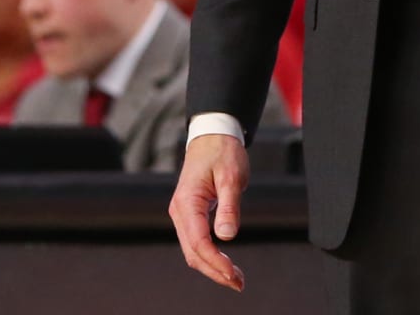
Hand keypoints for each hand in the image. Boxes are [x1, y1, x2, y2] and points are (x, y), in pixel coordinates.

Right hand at [168, 134, 249, 292]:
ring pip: (193, 250)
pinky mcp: (190, 214)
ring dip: (212, 266)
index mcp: (187, 202)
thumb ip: (229, 207)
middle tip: (239, 283)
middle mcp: (180, 211)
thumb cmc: (222, 151)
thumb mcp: (231, 177)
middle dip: (214, 271)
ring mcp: (183, 214)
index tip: (233, 274)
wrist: (213, 135)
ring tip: (235, 278)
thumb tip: (227, 236)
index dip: (216, 262)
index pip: (199, 242)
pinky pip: (196, 241)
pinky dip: (210, 255)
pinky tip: (224, 263)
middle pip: (193, 252)